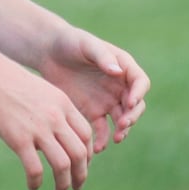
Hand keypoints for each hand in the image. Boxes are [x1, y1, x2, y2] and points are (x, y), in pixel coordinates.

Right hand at [0, 61, 97, 189]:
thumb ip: (53, 109)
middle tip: (77, 185)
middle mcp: (55, 117)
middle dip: (81, 174)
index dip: (88, 154)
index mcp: (63, 103)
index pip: (86, 135)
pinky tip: (33, 187)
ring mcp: (38, 128)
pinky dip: (36, 182)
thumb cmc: (8, 80)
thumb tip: (57, 134)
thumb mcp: (40, 90)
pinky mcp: (19, 139)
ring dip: (64, 184)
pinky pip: (35, 169)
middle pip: (80, 153)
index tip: (82, 164)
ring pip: (63, 165)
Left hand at [38, 28, 148, 153]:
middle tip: (123, 124)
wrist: (48, 52)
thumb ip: (102, 56)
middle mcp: (119, 86)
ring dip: (123, 130)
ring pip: (123, 120)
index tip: (130, 102)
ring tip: (116, 138)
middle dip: (133, 116)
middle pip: (135, 105)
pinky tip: (97, 147)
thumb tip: (118, 72)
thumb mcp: (86, 44)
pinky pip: (103, 129)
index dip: (139, 93)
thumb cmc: (70, 42)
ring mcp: (108, 101)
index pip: (140, 82)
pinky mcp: (93, 112)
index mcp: (123, 66)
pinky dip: (103, 139)